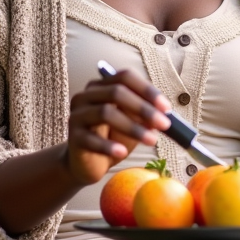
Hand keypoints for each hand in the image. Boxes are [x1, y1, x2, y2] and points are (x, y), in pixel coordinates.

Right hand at [66, 67, 170, 184]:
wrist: (88, 163)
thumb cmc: (112, 137)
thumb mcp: (132, 123)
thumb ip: (144, 115)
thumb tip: (164, 113)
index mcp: (101, 86)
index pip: (124, 77)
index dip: (147, 90)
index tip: (166, 107)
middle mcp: (86, 96)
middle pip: (116, 92)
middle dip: (144, 108)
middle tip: (165, 124)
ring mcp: (77, 115)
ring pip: (106, 113)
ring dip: (133, 127)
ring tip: (152, 141)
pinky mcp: (73, 137)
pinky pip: (91, 139)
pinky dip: (109, 146)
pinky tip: (122, 153)